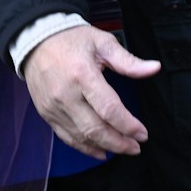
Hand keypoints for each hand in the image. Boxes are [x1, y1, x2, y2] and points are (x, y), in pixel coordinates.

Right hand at [23, 23, 161, 157]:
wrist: (35, 40)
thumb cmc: (72, 39)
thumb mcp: (103, 42)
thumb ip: (128, 61)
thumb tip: (154, 68)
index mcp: (83, 75)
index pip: (109, 109)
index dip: (128, 125)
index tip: (142, 134)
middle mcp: (66, 95)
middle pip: (95, 129)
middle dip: (119, 143)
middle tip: (136, 147)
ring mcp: (54, 107)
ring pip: (81, 137)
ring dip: (104, 147)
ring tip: (123, 149)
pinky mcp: (46, 113)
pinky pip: (66, 137)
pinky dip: (84, 147)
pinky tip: (100, 151)